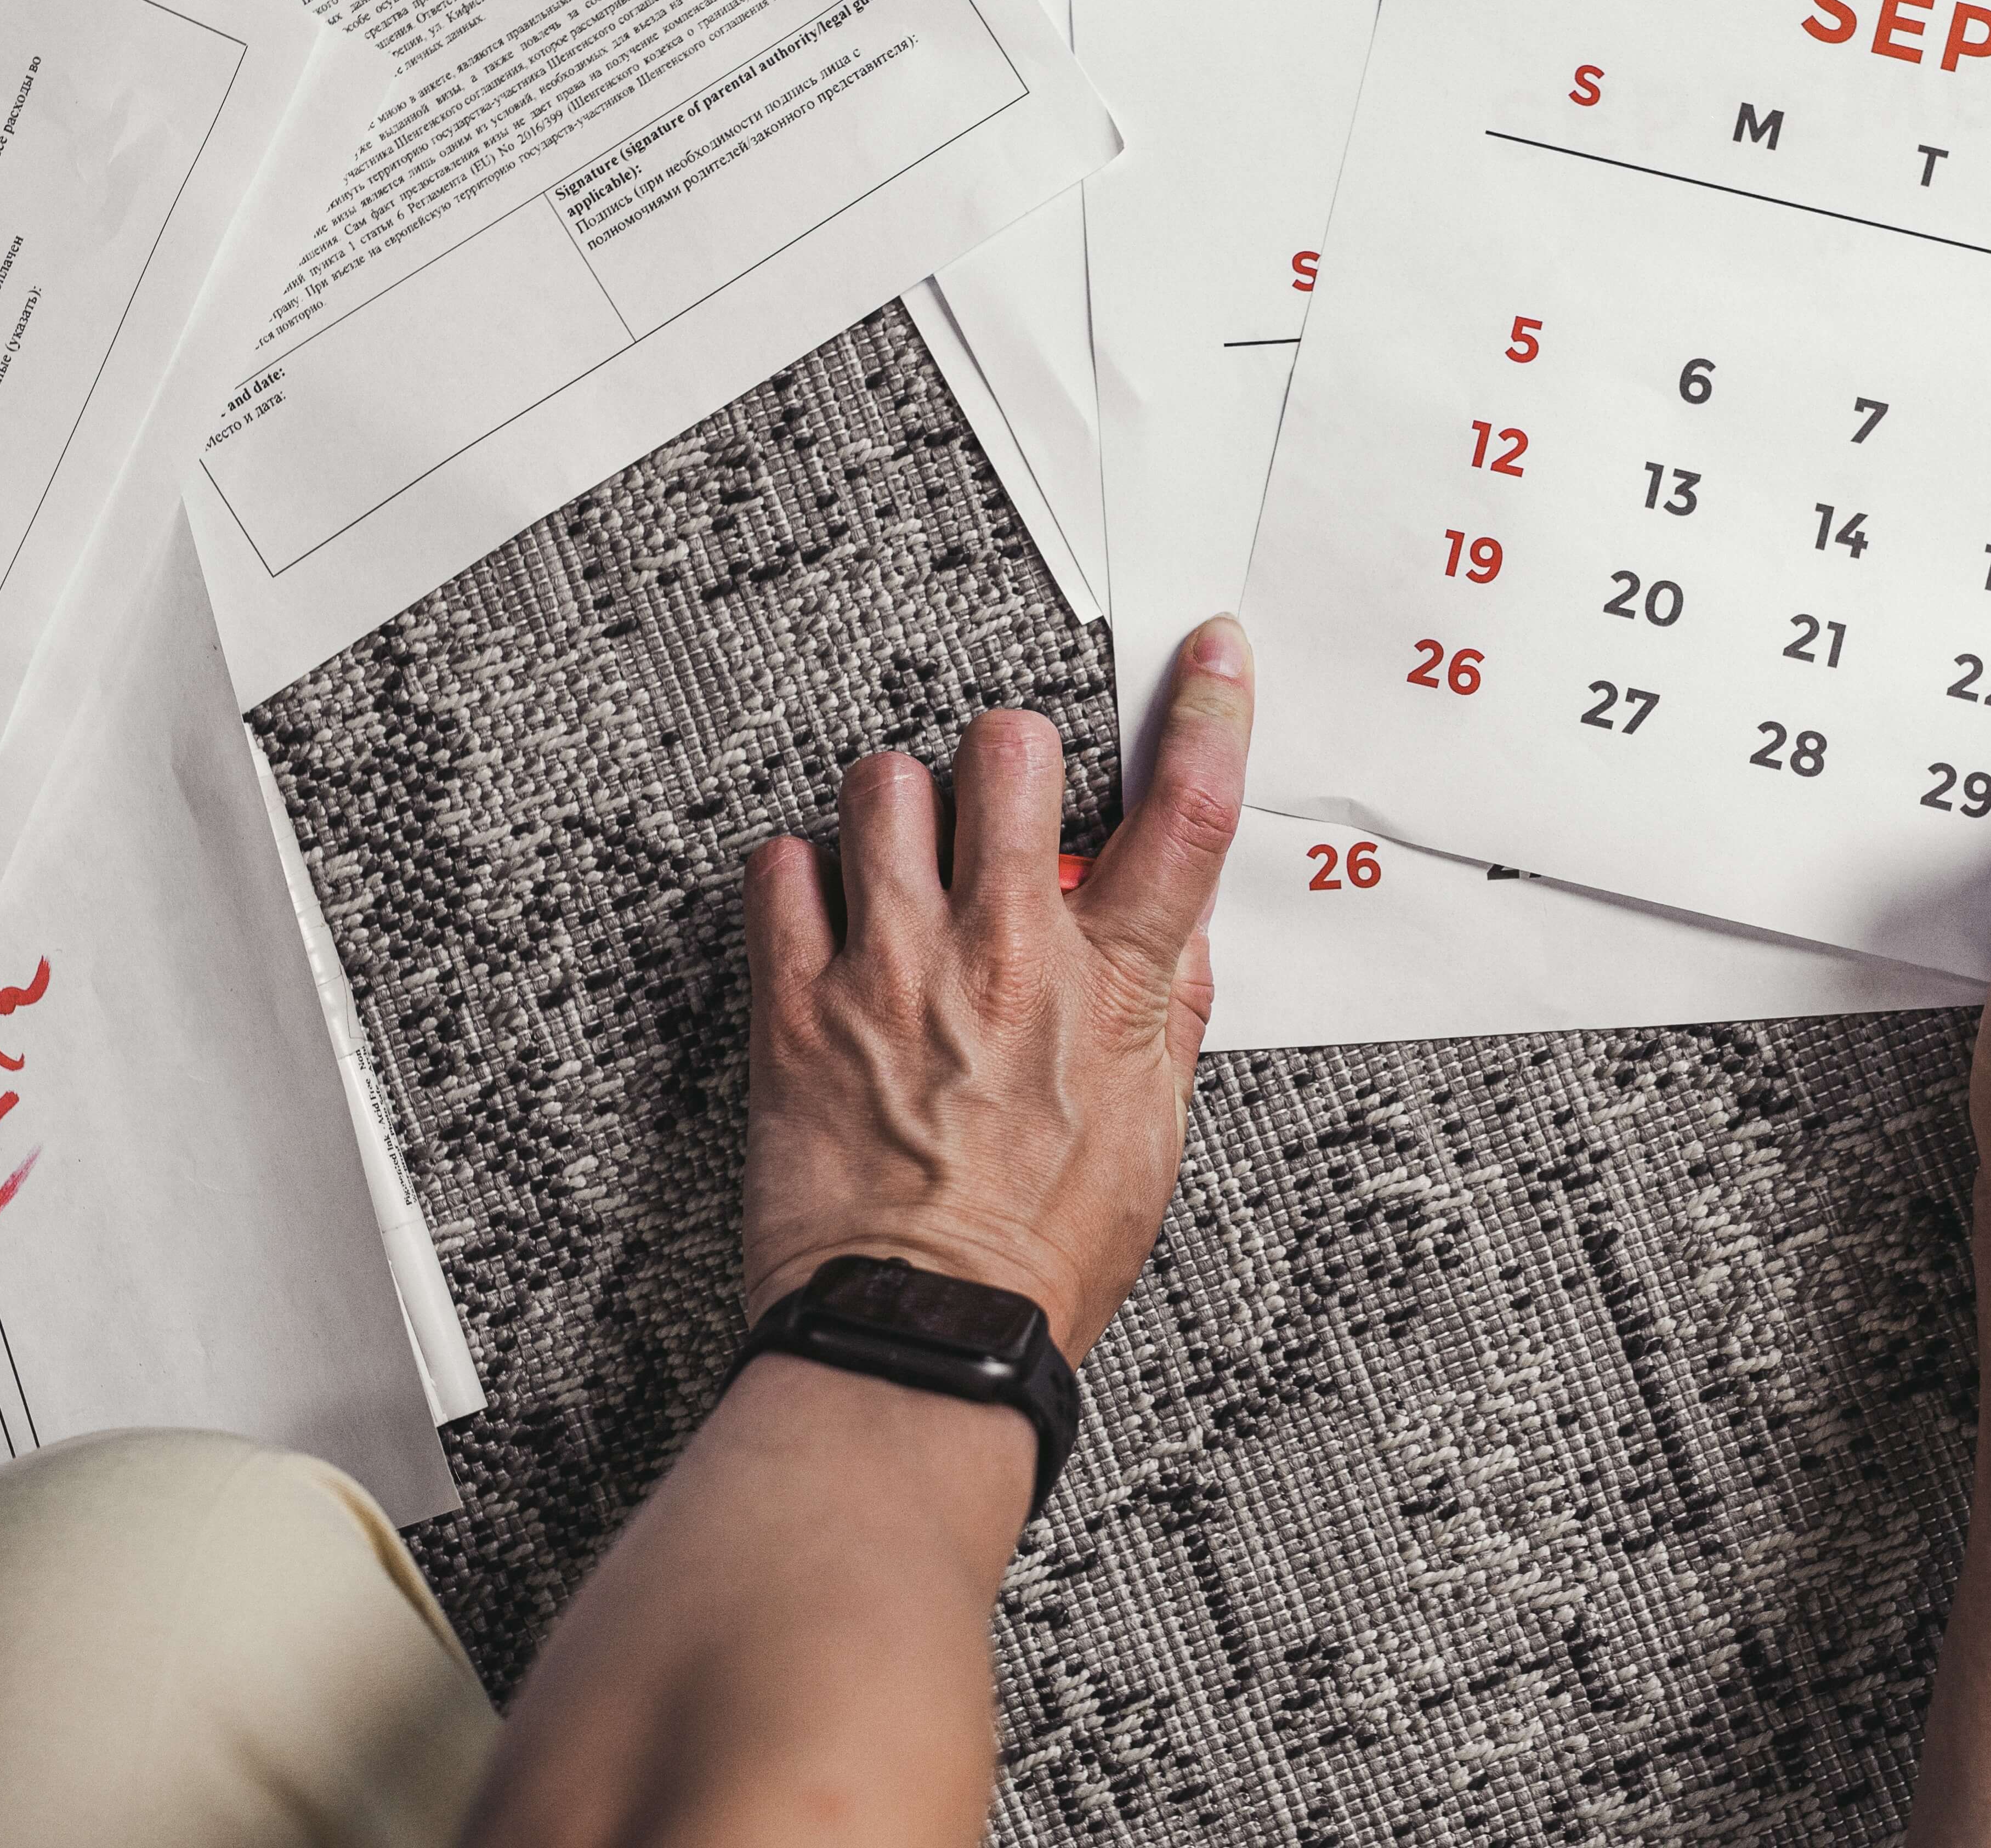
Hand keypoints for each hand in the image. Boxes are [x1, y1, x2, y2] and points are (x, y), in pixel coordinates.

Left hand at [736, 617, 1252, 1360]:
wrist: (926, 1333)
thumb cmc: (1037, 1258)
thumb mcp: (1151, 1137)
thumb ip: (1168, 1022)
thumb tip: (1179, 946)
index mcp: (1112, 990)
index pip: (1187, 816)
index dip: (1208, 714)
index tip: (1209, 656)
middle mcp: (1007, 956)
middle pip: (1014, 754)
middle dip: (1008, 759)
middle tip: (999, 800)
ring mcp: (895, 969)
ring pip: (885, 785)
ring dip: (897, 810)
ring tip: (900, 864)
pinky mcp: (799, 1003)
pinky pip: (781, 869)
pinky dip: (798, 878)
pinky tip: (823, 919)